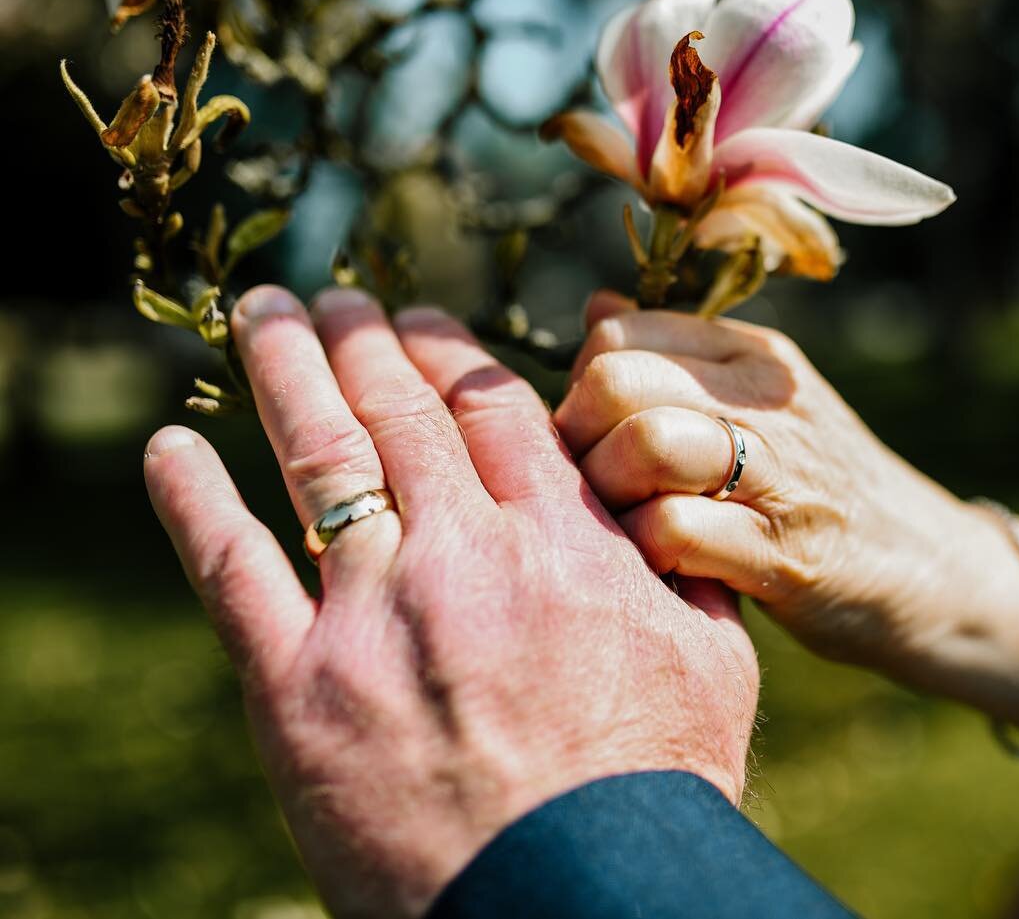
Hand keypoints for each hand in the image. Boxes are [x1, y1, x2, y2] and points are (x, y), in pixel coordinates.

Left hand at [143, 286, 758, 918]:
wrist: (577, 895)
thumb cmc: (659, 788)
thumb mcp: (715, 665)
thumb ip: (684, 570)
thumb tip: (670, 509)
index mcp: (562, 540)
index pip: (494, 408)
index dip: (451, 351)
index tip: (424, 320)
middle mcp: (463, 551)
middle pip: (400, 411)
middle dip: (365, 340)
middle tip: (336, 294)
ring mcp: (374, 611)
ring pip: (320, 457)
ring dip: (286, 372)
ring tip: (264, 313)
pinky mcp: (298, 685)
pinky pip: (231, 567)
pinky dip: (194, 500)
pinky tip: (171, 450)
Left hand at [554, 292, 973, 669]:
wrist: (929, 571)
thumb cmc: (821, 490)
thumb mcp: (762, 405)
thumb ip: (680, 359)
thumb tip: (597, 307)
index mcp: (753, 356)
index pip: (619, 332)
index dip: (582, 385)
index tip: (597, 435)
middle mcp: (765, 400)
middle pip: (616, 382)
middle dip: (580, 438)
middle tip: (598, 484)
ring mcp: (778, 474)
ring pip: (645, 444)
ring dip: (608, 492)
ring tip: (625, 521)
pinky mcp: (780, 553)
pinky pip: (673, 530)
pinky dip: (646, 550)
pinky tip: (663, 564)